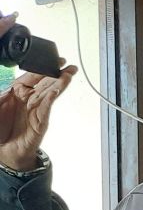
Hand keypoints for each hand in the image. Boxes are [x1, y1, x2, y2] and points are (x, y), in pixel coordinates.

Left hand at [0, 13, 76, 170]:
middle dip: (55, 72)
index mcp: (16, 93)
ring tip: (68, 73)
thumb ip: (3, 93)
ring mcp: (36, 110)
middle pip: (44, 82)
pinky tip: (57, 90)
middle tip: (66, 63)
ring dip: (60, 83)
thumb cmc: (0, 129)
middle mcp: (28, 100)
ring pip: (50, 93)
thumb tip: (14, 81)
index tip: (48, 58)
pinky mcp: (41, 122)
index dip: (40, 67)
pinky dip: (52, 98)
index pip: (30, 76)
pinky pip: (47, 107)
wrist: (3, 151)